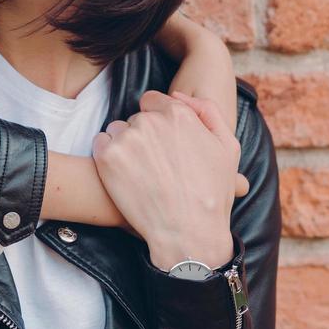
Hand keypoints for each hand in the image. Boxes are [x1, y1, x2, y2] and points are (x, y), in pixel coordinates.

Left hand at [92, 91, 237, 270]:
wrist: (187, 233)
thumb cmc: (211, 194)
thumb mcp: (228, 147)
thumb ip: (207, 111)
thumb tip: (178, 95)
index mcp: (178, 114)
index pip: (153, 101)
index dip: (158, 121)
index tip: (163, 144)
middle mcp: (150, 121)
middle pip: (137, 118)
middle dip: (144, 135)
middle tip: (157, 166)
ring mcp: (127, 138)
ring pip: (118, 130)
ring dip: (125, 145)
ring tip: (141, 173)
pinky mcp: (107, 157)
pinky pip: (101, 144)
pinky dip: (108, 157)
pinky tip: (124, 176)